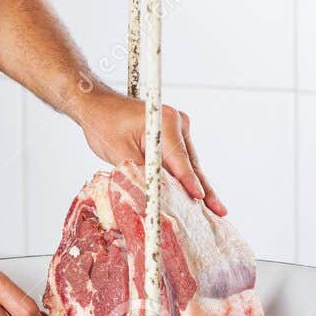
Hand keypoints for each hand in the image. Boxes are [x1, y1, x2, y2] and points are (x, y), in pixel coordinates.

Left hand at [77, 88, 226, 215]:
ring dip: (196, 185)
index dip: (190, 182)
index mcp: (166, 121)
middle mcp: (178, 122)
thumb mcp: (119, 151)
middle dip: (203, 189)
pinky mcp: (173, 135)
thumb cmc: (104, 123)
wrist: (96, 105)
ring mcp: (178, 128)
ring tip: (214, 208)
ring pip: (189, 163)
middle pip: (191, 163)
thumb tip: (156, 194)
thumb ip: (141, 172)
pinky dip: (185, 177)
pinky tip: (197, 195)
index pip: (181, 159)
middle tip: (219, 210)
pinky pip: (181, 160)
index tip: (200, 199)